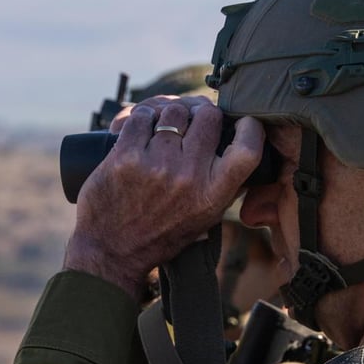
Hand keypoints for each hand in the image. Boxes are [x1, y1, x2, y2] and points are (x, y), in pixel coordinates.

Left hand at [64, 99, 262, 298]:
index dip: (250, 128)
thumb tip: (245, 145)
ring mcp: (157, 165)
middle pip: (208, 117)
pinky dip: (142, 118)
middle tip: (191, 122)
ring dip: (169, 114)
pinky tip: (141, 130)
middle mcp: (189, 178)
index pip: (247, 150)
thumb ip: (226, 185)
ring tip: (162, 129)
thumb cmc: (161, 232)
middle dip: (201, 114)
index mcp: (213, 194)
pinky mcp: (126, 157)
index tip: (242, 122)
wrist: (114, 251)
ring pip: (174, 112)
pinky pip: (142, 117)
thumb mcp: (205, 216)